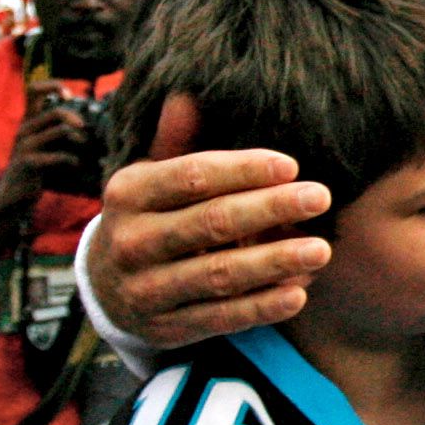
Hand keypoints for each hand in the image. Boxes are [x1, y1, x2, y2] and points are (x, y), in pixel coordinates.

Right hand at [0, 92, 95, 211]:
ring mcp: (25, 146)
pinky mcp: (28, 163)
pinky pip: (58, 156)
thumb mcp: (44, 146)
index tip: (67, 94)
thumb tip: (88, 122)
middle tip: (84, 129)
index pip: (32, 90)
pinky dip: (72, 160)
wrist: (11, 197)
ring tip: (84, 149)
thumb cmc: (34, 171)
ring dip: (79, 140)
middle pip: (54, 112)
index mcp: (28, 122)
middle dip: (74, 118)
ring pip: (59, 131)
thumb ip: (57, 132)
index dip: (51, 85)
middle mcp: (24, 130)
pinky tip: (76, 166)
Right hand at [94, 95, 333, 347]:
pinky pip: (220, 317)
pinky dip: (260, 307)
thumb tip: (186, 96)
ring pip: (218, 274)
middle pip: (211, 223)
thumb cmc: (147, 216)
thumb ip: (175, 142)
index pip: (192, 177)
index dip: (244, 170)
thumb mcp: (150, 176)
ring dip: (273, 262)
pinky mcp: (167, 328)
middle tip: (320, 197)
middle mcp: (131, 241)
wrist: (104, 286)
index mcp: (128, 193)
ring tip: (320, 250)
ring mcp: (147, 289)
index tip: (291, 165)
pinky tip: (297, 293)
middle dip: (270, 209)